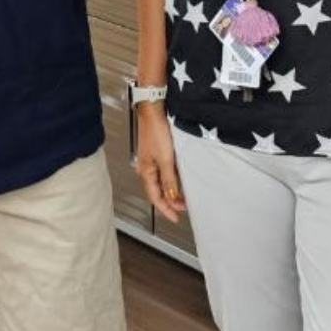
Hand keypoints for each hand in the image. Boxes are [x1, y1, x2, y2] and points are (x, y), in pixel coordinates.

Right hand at [133, 105, 187, 222]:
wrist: (153, 112)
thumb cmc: (156, 132)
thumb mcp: (166, 159)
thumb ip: (169, 179)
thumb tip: (171, 196)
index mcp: (146, 172)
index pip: (155, 197)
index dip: (166, 209)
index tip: (176, 218)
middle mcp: (147, 168)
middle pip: (157, 191)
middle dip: (170, 202)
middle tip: (183, 208)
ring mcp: (151, 161)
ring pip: (161, 182)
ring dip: (172, 191)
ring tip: (184, 197)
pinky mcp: (157, 154)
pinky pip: (164, 173)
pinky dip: (172, 180)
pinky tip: (179, 180)